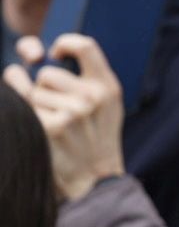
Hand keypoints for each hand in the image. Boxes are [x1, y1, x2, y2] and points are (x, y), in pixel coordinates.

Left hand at [3, 34, 125, 200]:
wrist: (95, 182)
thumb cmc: (94, 141)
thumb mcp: (105, 108)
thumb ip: (83, 80)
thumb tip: (34, 54)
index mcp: (108, 88)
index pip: (85, 45)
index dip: (63, 44)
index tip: (54, 54)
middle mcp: (92, 96)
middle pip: (46, 72)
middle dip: (41, 88)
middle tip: (55, 111)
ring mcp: (72, 111)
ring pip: (30, 90)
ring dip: (30, 104)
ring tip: (49, 125)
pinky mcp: (51, 126)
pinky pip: (21, 104)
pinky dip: (23, 114)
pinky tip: (38, 130)